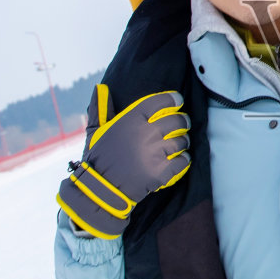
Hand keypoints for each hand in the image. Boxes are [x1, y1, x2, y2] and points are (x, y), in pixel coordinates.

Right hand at [57, 87, 190, 238]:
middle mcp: (145, 134)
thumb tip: (100, 88)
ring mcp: (154, 153)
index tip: (178, 101)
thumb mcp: (95, 131)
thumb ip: (101, 108)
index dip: (174, 99)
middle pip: (177, 120)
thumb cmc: (98, 159)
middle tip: (182, 124)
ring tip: (178, 143)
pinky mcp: (161, 172)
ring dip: (183, 141)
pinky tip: (178, 159)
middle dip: (182, 121)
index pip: (161, 101)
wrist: (100, 190)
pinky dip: (184, 159)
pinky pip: (183, 161)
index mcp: (130, 120)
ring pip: (182, 140)